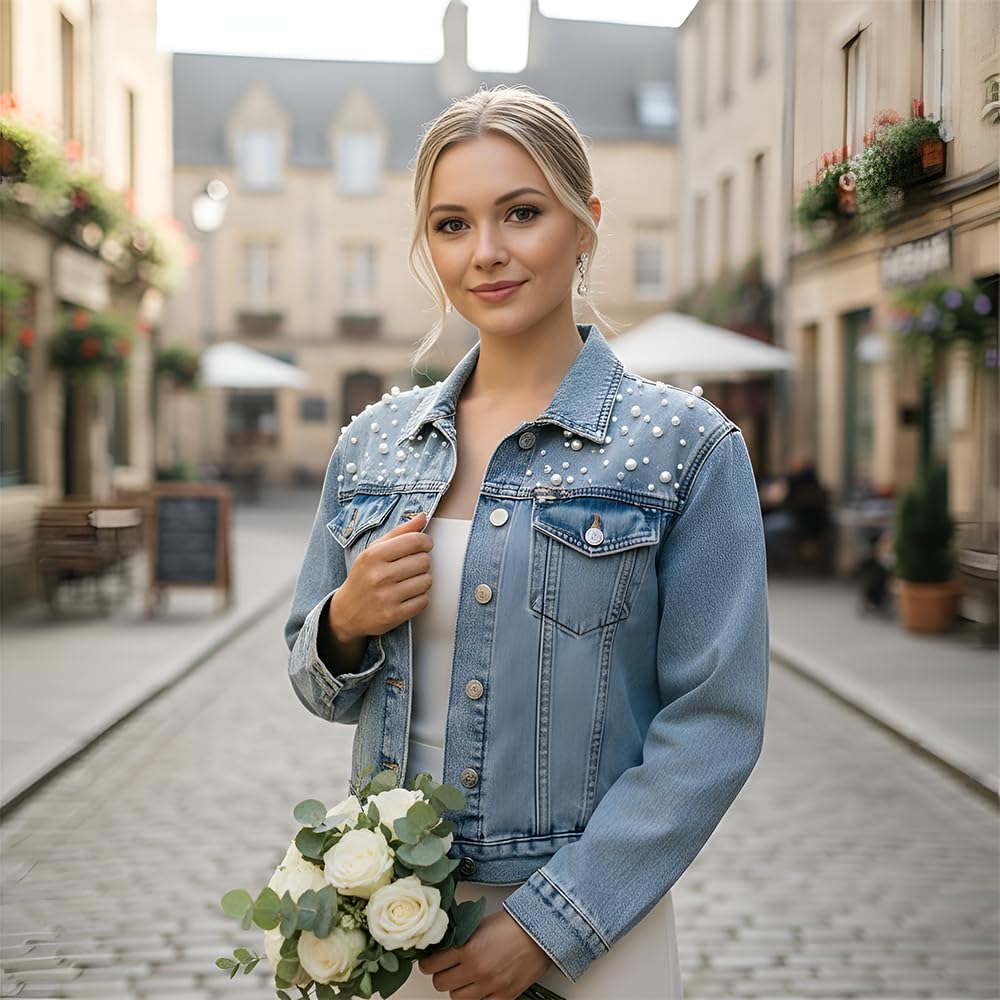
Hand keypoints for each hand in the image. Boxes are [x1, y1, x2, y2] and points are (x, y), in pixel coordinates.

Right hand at [328, 511, 432, 641]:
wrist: (347, 612)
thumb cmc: (364, 576)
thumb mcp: (374, 550)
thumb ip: (399, 532)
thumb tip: (422, 516)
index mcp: (374, 555)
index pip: (415, 541)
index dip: (426, 542)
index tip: (423, 546)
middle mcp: (379, 575)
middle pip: (424, 561)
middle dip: (422, 562)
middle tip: (411, 567)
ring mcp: (386, 597)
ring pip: (426, 581)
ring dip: (422, 581)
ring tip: (408, 582)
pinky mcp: (393, 616)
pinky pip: (423, 601)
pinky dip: (419, 599)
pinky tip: (406, 596)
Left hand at [417, 910, 551, 998]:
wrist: (541, 932)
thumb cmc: (513, 924)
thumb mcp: (479, 924)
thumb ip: (459, 938)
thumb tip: (441, 946)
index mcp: (468, 948)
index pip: (432, 965)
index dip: (428, 963)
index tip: (429, 962)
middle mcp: (476, 970)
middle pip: (441, 984)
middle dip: (442, 975)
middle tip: (447, 968)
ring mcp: (490, 986)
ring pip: (457, 998)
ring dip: (458, 988)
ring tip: (466, 977)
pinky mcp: (503, 997)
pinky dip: (478, 996)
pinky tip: (481, 985)